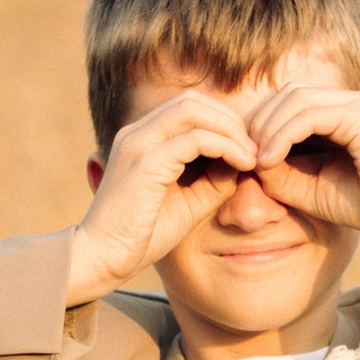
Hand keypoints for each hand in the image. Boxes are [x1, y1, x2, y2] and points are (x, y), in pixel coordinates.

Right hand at [67, 87, 267, 301]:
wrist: (104, 259)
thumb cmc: (142, 236)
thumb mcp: (188, 202)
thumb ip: (214, 178)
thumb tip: (244, 161)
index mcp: (142, 138)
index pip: (189, 108)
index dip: (224, 122)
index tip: (250, 149)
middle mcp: (137, 132)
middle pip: (193, 100)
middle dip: (230, 120)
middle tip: (256, 149)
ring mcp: (138, 143)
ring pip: (194, 110)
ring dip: (230, 129)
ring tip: (252, 156)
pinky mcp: (145, 161)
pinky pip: (195, 138)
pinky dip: (224, 146)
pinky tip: (242, 165)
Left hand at [247, 83, 359, 243]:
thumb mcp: (308, 187)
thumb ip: (279, 171)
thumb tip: (249, 158)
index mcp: (340, 113)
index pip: (289, 101)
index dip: (261, 124)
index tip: (243, 156)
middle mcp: (349, 101)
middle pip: (289, 93)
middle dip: (259, 122)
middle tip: (243, 156)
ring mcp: (356, 105)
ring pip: (296, 98)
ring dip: (268, 128)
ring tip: (256, 161)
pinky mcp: (359, 117)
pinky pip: (309, 116)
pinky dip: (283, 135)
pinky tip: (269, 160)